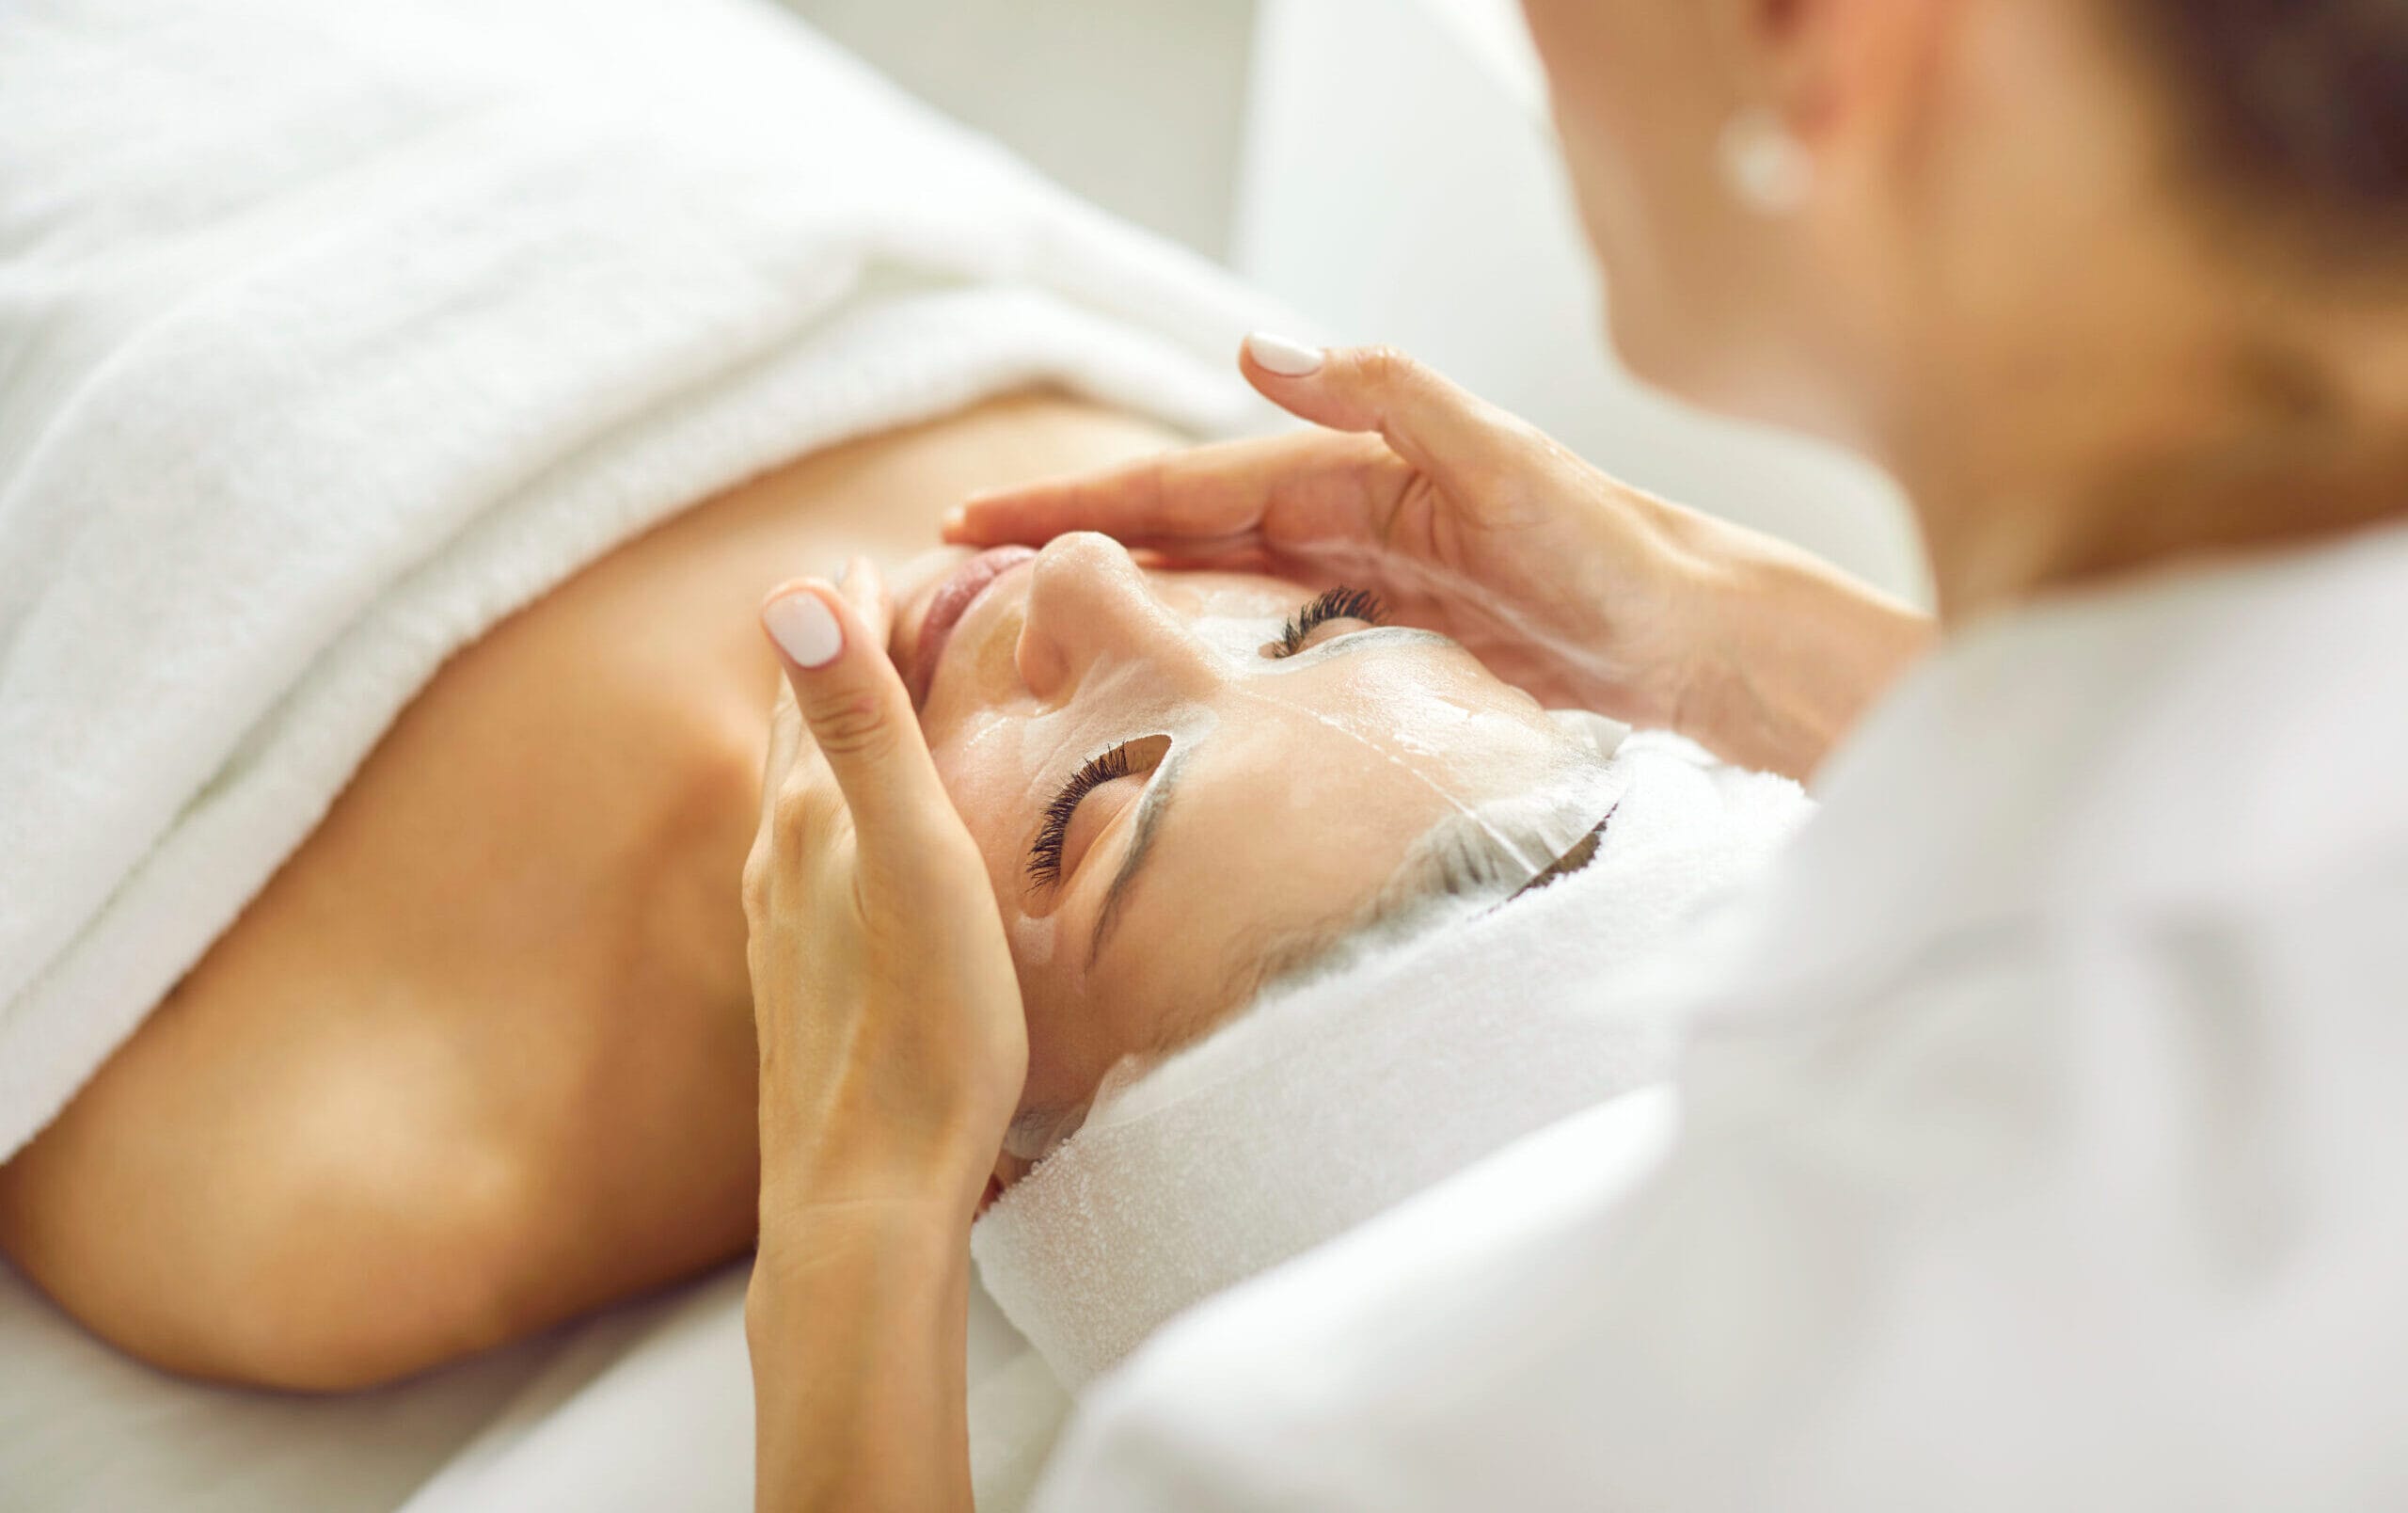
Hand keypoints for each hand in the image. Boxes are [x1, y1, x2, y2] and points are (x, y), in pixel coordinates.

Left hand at [743, 559, 1025, 1228]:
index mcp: (811, 813)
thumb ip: (862, 724)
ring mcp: (781, 923)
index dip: (876, 593)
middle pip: (808, 718)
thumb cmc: (920, 1037)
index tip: (929, 545)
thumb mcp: (915, 861)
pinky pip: (819, 856)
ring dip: (848, 729)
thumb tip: (792, 583)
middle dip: (856, 647)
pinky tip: (874, 843)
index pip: (831, 660)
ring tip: (899, 699)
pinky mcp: (799, 980)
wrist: (863, 1202)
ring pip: (808, 788)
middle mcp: (778, 857)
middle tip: (912, 595)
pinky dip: (849, 806)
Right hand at [947, 339, 1704, 725]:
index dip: (1078, 502)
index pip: (1184, 486)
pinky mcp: (1390, 640)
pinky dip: (1195, 646)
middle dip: (1068, 539)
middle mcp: (1345, 518)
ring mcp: (1362, 580)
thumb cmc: (1613, 551)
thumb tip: (1253, 350)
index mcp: (1353, 470)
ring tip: (1025, 619)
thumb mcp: (1502, 462)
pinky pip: (1265, 637)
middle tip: (956, 571)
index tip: (978, 523)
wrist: (1695, 639)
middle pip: (1175, 528)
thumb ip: (1386, 398)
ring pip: (1209, 582)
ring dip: (1118, 590)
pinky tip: (1155, 678)